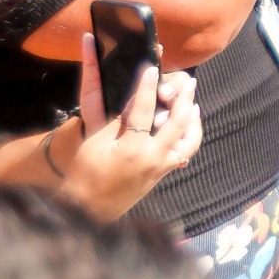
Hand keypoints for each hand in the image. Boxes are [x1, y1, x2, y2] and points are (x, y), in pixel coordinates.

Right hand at [62, 46, 200, 221]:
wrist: (87, 210)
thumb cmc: (85, 174)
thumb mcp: (96, 144)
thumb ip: (118, 121)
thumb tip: (136, 100)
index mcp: (135, 148)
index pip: (145, 109)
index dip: (147, 86)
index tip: (152, 69)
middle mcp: (155, 158)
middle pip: (178, 122)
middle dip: (184, 98)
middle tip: (188, 81)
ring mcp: (162, 168)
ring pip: (190, 140)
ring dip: (193, 120)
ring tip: (193, 104)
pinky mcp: (163, 174)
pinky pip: (184, 152)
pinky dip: (189, 137)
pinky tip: (187, 126)